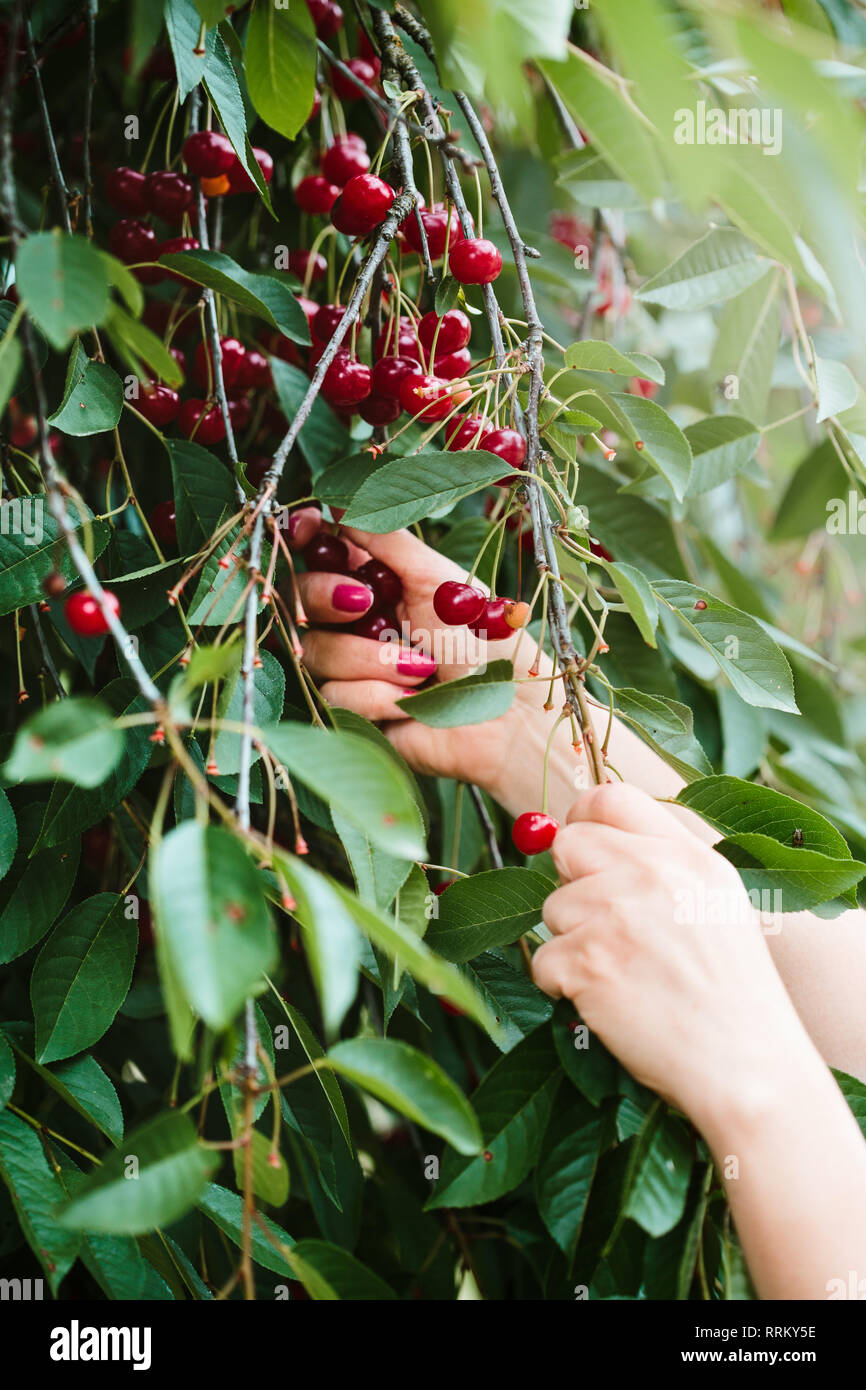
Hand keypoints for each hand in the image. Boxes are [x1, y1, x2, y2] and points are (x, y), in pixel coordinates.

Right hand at [284, 509, 550, 798]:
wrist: (507, 718)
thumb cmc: (487, 645)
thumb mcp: (439, 580)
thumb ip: (387, 539)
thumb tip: (338, 498)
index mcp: (379, 582)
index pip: (322, 551)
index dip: (307, 535)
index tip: (308, 525)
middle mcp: (357, 621)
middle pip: (299, 596)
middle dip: (324, 594)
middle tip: (364, 602)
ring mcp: (351, 667)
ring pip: (314, 649)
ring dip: (369, 658)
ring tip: (421, 669)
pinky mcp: (352, 712)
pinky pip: (332, 695)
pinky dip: (376, 695)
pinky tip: (413, 703)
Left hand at [531, 783, 808, 1122]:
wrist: (747, 1066)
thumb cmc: (732, 993)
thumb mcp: (717, 903)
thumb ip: (663, 864)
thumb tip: (591, 839)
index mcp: (685, 854)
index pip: (609, 798)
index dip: (584, 819)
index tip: (584, 852)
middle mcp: (649, 873)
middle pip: (568, 844)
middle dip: (572, 881)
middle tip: (600, 924)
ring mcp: (614, 915)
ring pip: (552, 907)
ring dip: (572, 942)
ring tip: (621, 974)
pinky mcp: (586, 961)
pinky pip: (543, 960)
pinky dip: (564, 987)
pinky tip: (607, 1003)